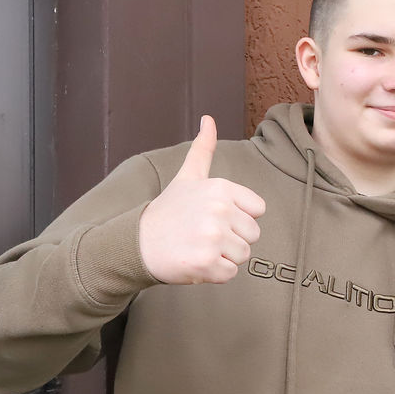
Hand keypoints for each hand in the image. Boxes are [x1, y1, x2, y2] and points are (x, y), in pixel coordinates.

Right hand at [139, 115, 265, 283]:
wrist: (136, 243)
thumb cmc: (168, 211)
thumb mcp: (187, 177)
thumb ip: (203, 149)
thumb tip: (209, 119)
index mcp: (221, 188)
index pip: (258, 211)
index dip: (239, 218)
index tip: (213, 217)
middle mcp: (219, 210)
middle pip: (253, 235)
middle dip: (232, 239)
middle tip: (203, 235)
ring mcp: (212, 237)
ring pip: (244, 255)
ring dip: (223, 257)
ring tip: (198, 247)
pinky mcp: (206, 263)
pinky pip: (230, 274)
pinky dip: (214, 274)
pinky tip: (194, 261)